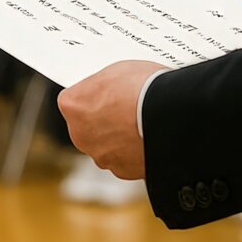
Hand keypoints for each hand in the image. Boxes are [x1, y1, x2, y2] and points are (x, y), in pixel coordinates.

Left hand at [57, 59, 164, 179]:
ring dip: (119, 137)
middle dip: (104, 119)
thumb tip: (106, 90)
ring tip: (142, 123)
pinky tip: (147, 138)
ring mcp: (100, 155)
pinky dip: (134, 152)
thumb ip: (102, 84)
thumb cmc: (142, 88)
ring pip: (106, 145)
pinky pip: (125, 159)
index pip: (74, 100)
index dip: (94, 95)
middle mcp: (79, 135)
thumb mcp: (117, 70)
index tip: (108, 92)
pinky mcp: (121, 171)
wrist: (168, 116)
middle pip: (87, 126)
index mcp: (72, 106)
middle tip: (127, 107)